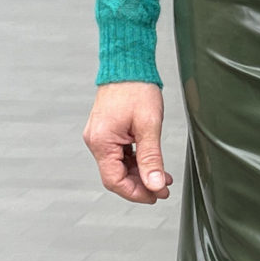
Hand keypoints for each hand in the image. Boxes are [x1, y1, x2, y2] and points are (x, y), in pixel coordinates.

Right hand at [83, 81, 170, 202]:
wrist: (128, 64)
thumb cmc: (137, 88)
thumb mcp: (149, 126)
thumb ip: (151, 158)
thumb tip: (154, 185)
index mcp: (102, 141)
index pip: (115, 180)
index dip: (136, 193)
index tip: (156, 196)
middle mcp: (96, 141)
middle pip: (116, 176)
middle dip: (141, 185)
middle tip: (163, 189)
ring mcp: (100, 136)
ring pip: (119, 166)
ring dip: (140, 174)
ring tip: (161, 177)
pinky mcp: (107, 132)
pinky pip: (119, 155)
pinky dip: (135, 162)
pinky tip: (151, 163)